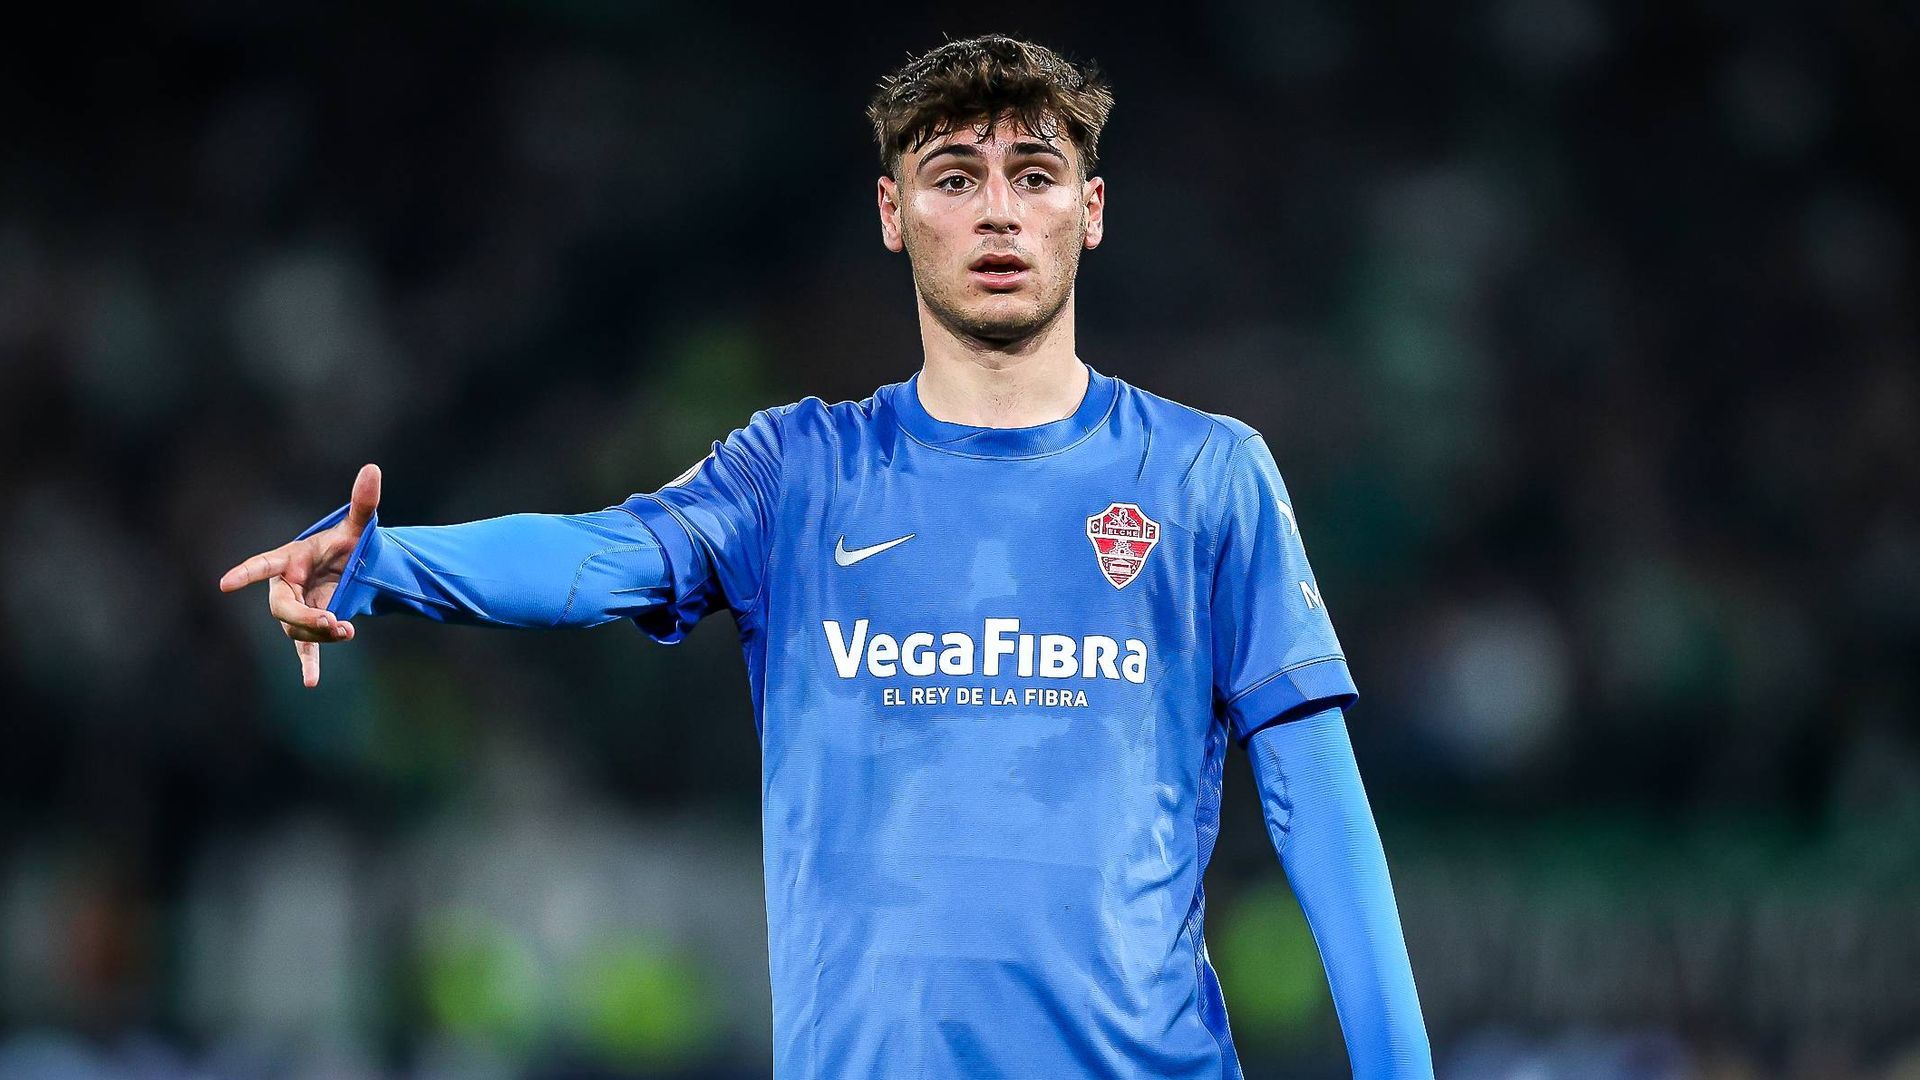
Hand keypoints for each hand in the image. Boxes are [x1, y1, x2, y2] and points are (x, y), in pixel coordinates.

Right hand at [219, 463, 380, 687]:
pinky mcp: (310, 627)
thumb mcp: (358, 527)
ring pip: (296, 628)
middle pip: (283, 608)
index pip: (265, 565)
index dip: (247, 572)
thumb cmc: (346, 544)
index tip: (225, 583)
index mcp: (292, 559)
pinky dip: (309, 664)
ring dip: (319, 633)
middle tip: (335, 622)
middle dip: (306, 616)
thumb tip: (373, 468)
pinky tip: (311, 683)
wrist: (352, 568)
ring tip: (347, 630)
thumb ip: (363, 502)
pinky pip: (304, 648)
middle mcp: (288, 585)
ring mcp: (297, 608)